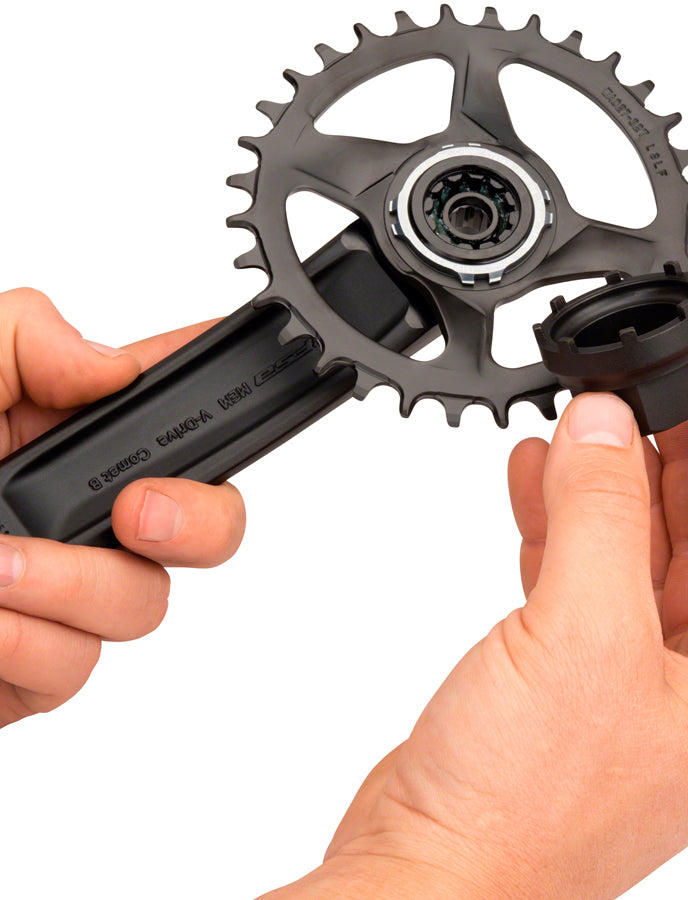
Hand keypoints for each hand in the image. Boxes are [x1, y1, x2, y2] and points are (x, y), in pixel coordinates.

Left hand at [0, 288, 245, 727]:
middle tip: (136, 511)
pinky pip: (71, 670)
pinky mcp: (27, 666)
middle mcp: (75, 512)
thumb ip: (28, 335)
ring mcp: (59, 593)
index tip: (273, 383)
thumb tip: (113, 364)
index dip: (234, 396)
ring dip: (68, 587)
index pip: (176, 409)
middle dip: (194, 520)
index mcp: (59, 433)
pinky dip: (22, 647)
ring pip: (142, 607)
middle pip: (206, 523)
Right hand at [263, 337, 687, 898]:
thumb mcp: (582, 636)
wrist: (428, 879)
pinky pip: (576, 570)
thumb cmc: (521, 809)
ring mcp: (622, 678)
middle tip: (667, 373)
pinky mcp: (559, 673)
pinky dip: (560, 516)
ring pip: (638, 547)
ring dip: (615, 477)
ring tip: (594, 408)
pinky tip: (539, 474)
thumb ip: (598, 516)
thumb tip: (602, 424)